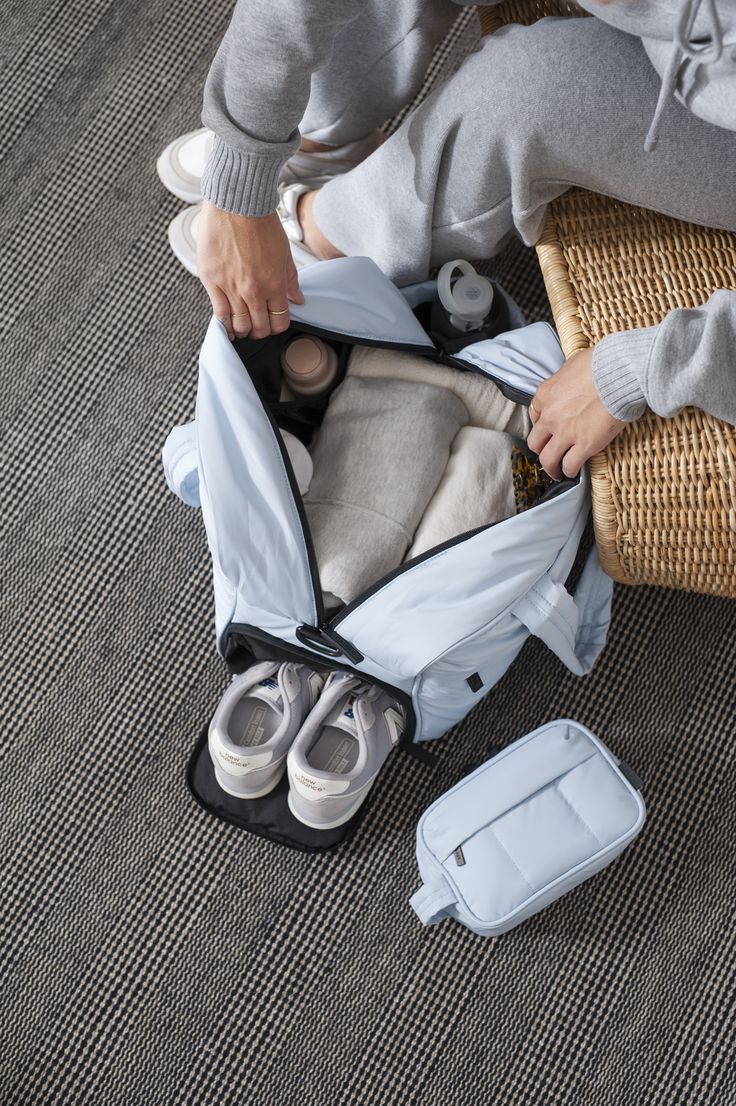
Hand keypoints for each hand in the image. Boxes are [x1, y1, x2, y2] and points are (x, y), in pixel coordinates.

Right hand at [196, 202, 303, 340]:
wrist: (236, 204)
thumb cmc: (260, 223)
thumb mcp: (284, 251)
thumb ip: (290, 279)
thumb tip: (298, 299)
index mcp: (274, 284)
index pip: (280, 321)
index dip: (277, 327)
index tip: (273, 324)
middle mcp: (254, 290)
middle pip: (259, 327)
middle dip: (260, 332)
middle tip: (257, 328)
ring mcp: (231, 287)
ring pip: (239, 325)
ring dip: (243, 331)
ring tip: (242, 326)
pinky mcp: (212, 281)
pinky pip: (219, 313)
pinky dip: (224, 325)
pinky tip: (227, 327)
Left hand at [527, 348, 626, 479]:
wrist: (619, 373)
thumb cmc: (602, 364)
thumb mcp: (572, 365)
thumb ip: (566, 380)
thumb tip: (572, 384)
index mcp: (545, 394)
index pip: (534, 415)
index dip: (541, 424)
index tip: (548, 429)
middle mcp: (550, 416)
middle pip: (535, 441)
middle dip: (541, 449)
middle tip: (548, 452)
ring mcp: (565, 433)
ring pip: (547, 459)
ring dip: (551, 468)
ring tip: (557, 472)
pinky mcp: (584, 445)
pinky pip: (569, 465)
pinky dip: (569, 471)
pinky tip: (573, 472)